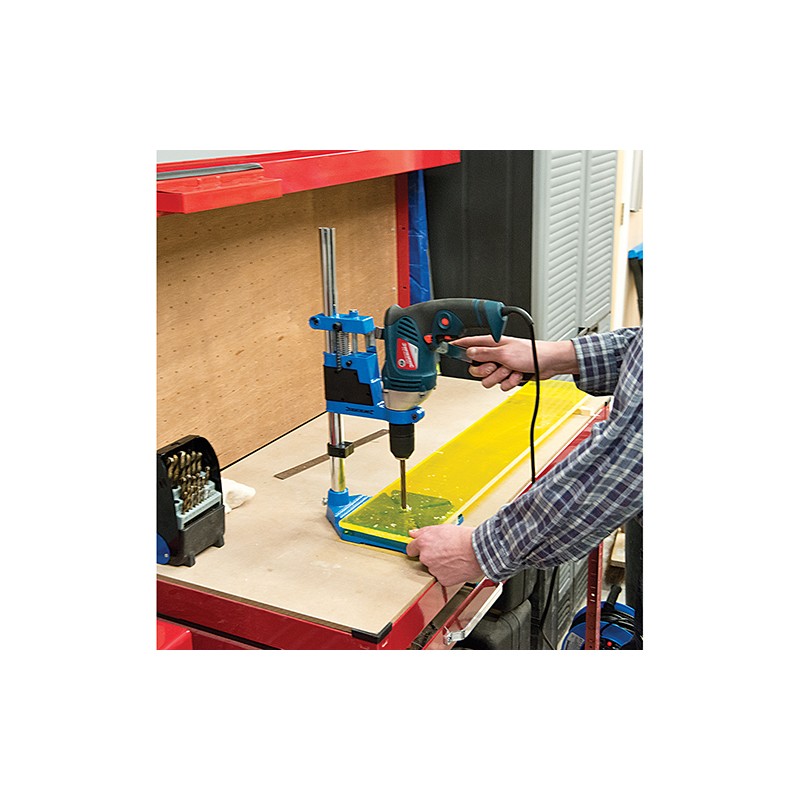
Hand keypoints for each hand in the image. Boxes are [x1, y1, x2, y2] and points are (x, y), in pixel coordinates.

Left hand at [405, 525, 484, 586]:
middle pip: (423, 559)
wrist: (477, 551)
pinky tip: (455, 566)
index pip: (410, 548)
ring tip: (453, 558)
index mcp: (423, 543)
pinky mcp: (442, 579)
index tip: (419, 550)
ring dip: (439, 565)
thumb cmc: (463, 538)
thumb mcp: (442, 528)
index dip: (416, 548)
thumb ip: (424, 531)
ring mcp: (433, 570)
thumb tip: (413, 533)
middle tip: (444, 552)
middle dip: (431, 556)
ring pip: (433, 568)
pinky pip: (442, 577)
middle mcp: (426, 557)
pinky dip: (447, 573)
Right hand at [452, 336, 578, 390]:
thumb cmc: (531, 352)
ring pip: (487, 379)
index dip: (458, 345)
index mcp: (491, 344)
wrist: (548, 363)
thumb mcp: (504, 352)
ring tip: (511, 370)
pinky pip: (500, 385)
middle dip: (486, 371)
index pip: (469, 343)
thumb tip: (469, 351)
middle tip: (495, 367)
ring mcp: (501, 366)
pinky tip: (518, 374)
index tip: (447, 347)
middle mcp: (494, 355)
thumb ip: (484, 353)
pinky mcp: (508, 375)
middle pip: (475, 368)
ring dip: (500, 377)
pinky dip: (510, 382)